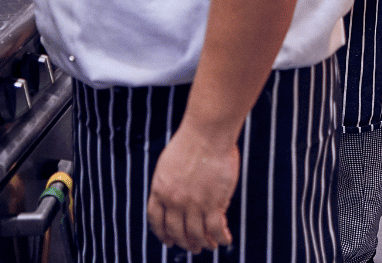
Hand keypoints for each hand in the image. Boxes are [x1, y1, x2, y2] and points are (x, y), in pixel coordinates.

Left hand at [147, 124, 237, 252]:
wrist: (207, 132)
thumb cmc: (192, 140)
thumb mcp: (169, 163)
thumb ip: (169, 182)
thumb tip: (175, 196)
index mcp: (160, 189)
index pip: (156, 220)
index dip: (162, 233)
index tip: (169, 241)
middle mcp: (174, 201)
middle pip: (176, 231)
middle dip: (185, 242)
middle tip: (193, 247)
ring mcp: (193, 204)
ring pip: (196, 234)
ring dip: (204, 243)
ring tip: (210, 246)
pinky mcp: (212, 203)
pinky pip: (216, 229)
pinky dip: (221, 238)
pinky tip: (225, 240)